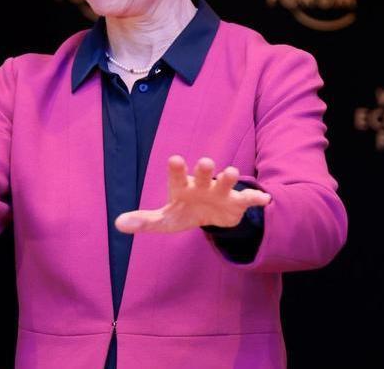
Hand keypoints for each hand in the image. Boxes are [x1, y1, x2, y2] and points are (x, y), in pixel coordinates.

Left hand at [114, 155, 269, 233]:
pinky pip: (247, 199)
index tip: (175, 159)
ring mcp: (220, 192)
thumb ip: (145, 221)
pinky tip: (264, 198)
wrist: (212, 217)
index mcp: (183, 187)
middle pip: (202, 175)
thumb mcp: (165, 220)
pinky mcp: (237, 203)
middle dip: (203, 169)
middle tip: (205, 162)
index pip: (177, 177)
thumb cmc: (185, 212)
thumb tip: (118, 224)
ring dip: (229, 178)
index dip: (177, 169)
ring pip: (225, 183)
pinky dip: (256, 198)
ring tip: (231, 172)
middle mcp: (202, 185)